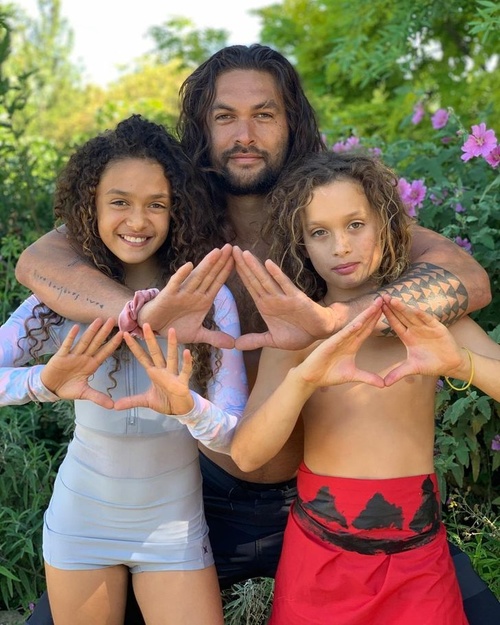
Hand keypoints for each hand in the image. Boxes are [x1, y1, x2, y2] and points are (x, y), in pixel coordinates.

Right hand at [40, 318, 122, 407]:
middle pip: (96, 343)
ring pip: (84, 342)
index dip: (113, 344)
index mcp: (91, 365)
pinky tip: (76, 328)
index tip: (123, 335)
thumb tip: (113, 406)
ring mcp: (73, 356)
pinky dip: (71, 337)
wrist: (50, 388)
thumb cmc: (68, 388)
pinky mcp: (61, 356)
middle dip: (104, 332)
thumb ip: (98, 398)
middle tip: (113, 320)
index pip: (105, 352)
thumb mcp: (84, 394)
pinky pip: (67, 346)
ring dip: (91, 331)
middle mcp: (84, 357)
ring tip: (99, 320)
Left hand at [114, 325, 193, 414]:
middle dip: (150, 339)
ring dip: (172, 344)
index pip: (142, 357)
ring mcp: (173, 375)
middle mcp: (163, 370)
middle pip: (156, 352)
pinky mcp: (182, 382)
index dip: (134, 347)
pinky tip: (187, 352)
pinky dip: (186, 362)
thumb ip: (131, 401)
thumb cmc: (165, 401)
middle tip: (145, 324)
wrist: (179, 410)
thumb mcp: (145, 401)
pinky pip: (185, 371)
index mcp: (154, 373)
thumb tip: (115, 406)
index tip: (125, 334)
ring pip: (172, 357)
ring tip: (172, 331)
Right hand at [138, 244, 234, 347]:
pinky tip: (189, 266)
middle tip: (232, 247)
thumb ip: (214, 337)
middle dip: (221, 262)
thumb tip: (232, 344)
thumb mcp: (197, 334)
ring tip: (217, 252)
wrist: (152, 328)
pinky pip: (175, 284)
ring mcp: (182, 293)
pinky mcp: (168, 296)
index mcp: (203, 300)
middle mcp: (194, 293)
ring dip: (206, 264)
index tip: (239, 259)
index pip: (218, 283)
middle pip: (210, 275)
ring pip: (196, 277)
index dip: (227, 271)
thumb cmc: (174, 326)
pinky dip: (181, 275)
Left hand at [233, 247, 347, 349]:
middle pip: (254, 279)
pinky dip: (277, 275)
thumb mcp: (272, 341)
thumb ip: (255, 340)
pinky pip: (285, 285)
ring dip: (255, 267)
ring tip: (245, 254)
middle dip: (243, 265)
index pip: (249, 287)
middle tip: (232, 249)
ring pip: (266, 279)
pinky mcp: (296, 298)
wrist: (321, 333)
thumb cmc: (299, 334)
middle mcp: (272, 298)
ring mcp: (284, 296)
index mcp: (265, 305)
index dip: (239, 275)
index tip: (226, 262)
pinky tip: (268, 264)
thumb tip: (236, 345)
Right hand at [295, 300, 385, 388]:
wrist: (312, 378)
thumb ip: (368, 377)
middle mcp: (347, 339)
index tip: (386, 309)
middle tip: (383, 299)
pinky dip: (350, 329)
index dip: (376, 320)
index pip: (367, 330)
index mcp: (352, 345)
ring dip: (364, 316)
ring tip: (374, 306)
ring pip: (354, 325)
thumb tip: (383, 384)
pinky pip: (342, 335)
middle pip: (363, 323)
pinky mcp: (330, 344)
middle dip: (373, 312)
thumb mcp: (353, 375)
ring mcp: (338, 340)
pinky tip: (359, 322)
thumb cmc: (330, 374)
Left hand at [381, 296, 466, 385]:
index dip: (387, 316)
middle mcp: (415, 329)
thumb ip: (398, 373)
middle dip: (392, 307)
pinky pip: (428, 320)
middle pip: (401, 316)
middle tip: (381, 296)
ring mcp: (426, 327)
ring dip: (403, 308)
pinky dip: (422, 315)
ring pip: (412, 315)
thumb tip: (384, 384)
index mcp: (408, 337)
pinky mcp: (438, 328)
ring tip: (393, 300)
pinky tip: (414, 309)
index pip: (395, 324)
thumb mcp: (412, 368)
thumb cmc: (431, 364)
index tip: (377, 308)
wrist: (450, 364)